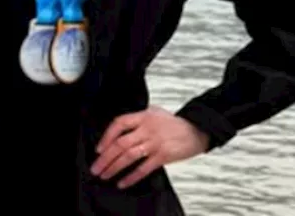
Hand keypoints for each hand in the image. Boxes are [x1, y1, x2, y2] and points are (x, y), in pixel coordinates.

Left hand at [92, 106, 208, 187]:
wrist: (198, 130)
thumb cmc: (174, 123)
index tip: (99, 149)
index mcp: (143, 116)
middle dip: (105, 157)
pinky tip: (123, 182)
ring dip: (114, 167)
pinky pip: (144, 168)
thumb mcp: (154, 112)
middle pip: (121, 143)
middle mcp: (147, 129)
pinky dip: (132, 176)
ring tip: (105, 175)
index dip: (106, 136)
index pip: (119, 123)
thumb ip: (137, 118)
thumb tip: (118, 129)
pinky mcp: (164, 156)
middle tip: (96, 167)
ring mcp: (155, 143)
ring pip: (129, 156)